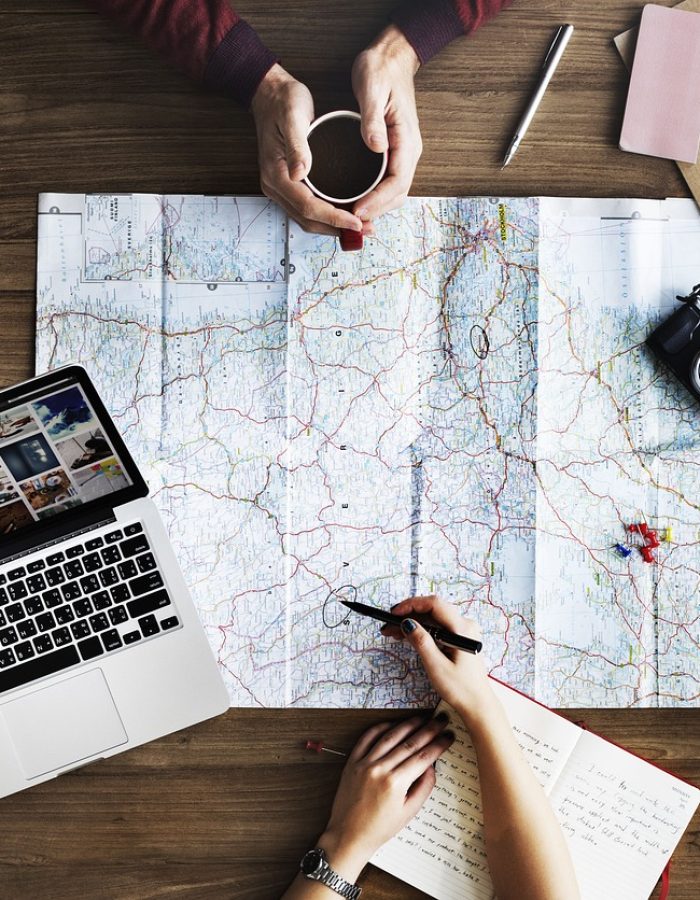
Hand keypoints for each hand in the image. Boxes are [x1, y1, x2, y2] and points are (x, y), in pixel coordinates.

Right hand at [250, 64, 363, 236]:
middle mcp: (275, 187)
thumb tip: (300, 172)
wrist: (269, 94)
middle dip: (337, 228)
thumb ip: (297, 146)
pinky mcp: (288, 185)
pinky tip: (345, 214)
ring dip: (333, 226)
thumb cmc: (283, 102)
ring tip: (360, 227)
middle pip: (308, 220)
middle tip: (366, 229)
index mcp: (276, 174)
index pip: (308, 206)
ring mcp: (280, 188)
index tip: (357, 222)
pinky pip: (307, 209)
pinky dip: (327, 216)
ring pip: (308, 219)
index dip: (334, 218)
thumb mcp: (293, 117)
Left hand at [318, 714, 453, 876]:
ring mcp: (364, 763)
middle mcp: (380, 769)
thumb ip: (423, 787)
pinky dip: (380, 728)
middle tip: (441, 721)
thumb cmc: (379, 828)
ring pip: (390, 736)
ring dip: (407, 725)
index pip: (423, 757)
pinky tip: (392, 724)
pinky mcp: (352, 761)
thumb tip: (432, 766)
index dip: (438, 745)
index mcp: (395, 783)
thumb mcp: (408, 812)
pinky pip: (367, 738)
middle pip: (410, 743)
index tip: (448, 736)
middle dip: (429, 730)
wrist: (348, 835)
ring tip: (421, 719)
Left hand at [351, 25, 421, 224]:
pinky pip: (388, 182)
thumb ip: (372, 119)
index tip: (357, 211)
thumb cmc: (381, 69)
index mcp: (407, 140)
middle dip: (376, 211)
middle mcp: (409, 151)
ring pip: (394, 192)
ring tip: (352, 218)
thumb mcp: (372, 88)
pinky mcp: (394, 152)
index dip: (378, 201)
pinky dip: (376, 197)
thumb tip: (376, 147)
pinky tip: (358, 201)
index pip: (397, 182)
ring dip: (377, 208)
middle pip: (398, 194)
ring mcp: (403, 152)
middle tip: (350, 221)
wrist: (392, 57)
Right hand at [382, 596, 495, 727]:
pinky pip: (438, 627)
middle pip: (432, 610)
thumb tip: (406, 623)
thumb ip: (421, 642)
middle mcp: (465, 625)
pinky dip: (422, 630)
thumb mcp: (437, 666)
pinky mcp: (459, 638)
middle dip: (408, 614)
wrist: (477, 704)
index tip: (394, 613)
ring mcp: (463, 631)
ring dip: (413, 623)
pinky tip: (407, 636)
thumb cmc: (461, 689)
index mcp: (462, 629)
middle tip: (388, 625)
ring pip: (433, 619)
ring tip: (393, 632)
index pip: (434, 604)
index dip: (411, 605)